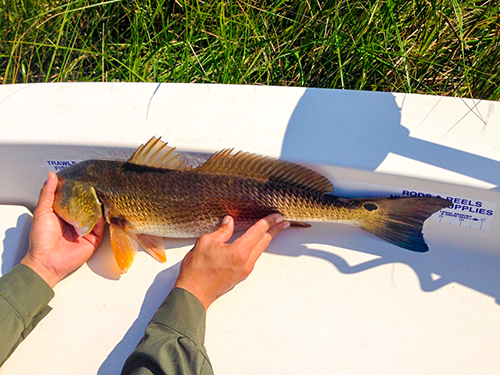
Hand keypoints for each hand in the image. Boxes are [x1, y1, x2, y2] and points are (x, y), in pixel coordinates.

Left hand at [21, 172, 104, 287]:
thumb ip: (48, 193)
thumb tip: (52, 176)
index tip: (84, 178)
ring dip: (100, 205)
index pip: (74, 198)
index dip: (79, 189)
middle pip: (87, 205)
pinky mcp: (94, 238)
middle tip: (97, 185)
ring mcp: (86, 229)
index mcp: (63, 213)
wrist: (47, 260)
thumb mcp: (42, 211)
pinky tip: (105, 209)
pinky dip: (105, 218)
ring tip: (104, 194)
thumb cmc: (41, 239)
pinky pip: (102, 226)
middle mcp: (76, 220)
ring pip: (97, 214)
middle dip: (92, 196)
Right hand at [175, 213, 288, 309]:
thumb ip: (221, 231)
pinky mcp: (240, 275)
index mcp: (239, 252)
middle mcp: (246, 262)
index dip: (268, 222)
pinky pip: (252, 258)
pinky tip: (254, 243)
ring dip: (266, 239)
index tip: (276, 216)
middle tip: (281, 221)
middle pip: (264, 242)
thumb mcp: (206, 242)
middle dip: (274, 230)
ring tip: (272, 230)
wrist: (193, 294)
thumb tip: (229, 222)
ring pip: (259, 250)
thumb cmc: (197, 271)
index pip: (258, 232)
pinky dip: (257, 247)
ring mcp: (244, 270)